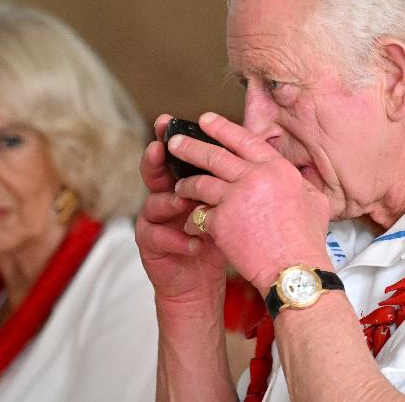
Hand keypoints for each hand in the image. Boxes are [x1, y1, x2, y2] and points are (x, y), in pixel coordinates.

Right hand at [135, 114, 227, 306]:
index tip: (170, 121)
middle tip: (158, 148)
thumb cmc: (217, 241)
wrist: (201, 282)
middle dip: (155, 159)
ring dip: (169, 201)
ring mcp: (154, 221)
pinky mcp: (150, 246)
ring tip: (183, 201)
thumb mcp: (227, 208)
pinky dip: (177, 240)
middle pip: (154, 172)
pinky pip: (157, 237)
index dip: (172, 140)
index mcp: (183, 184)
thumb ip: (230, 183)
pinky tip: (194, 243)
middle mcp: (164, 197)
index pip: (177, 157)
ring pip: (153, 203)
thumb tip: (253, 152)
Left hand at [168, 112, 331, 293]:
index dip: (222, 128)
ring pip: (201, 182)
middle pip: (215, 155)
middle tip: (175, 140)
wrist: (294, 269)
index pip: (245, 140)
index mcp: (277, 168)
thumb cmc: (306, 241)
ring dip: (186, 184)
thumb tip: (301, 175)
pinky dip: (194, 219)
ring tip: (179, 185)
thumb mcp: (316, 202)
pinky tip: (191, 224)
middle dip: (190, 146)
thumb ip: (303, 183)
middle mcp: (254, 177)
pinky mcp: (220, 220)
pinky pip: (199, 214)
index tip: (206, 120)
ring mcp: (235, 197)